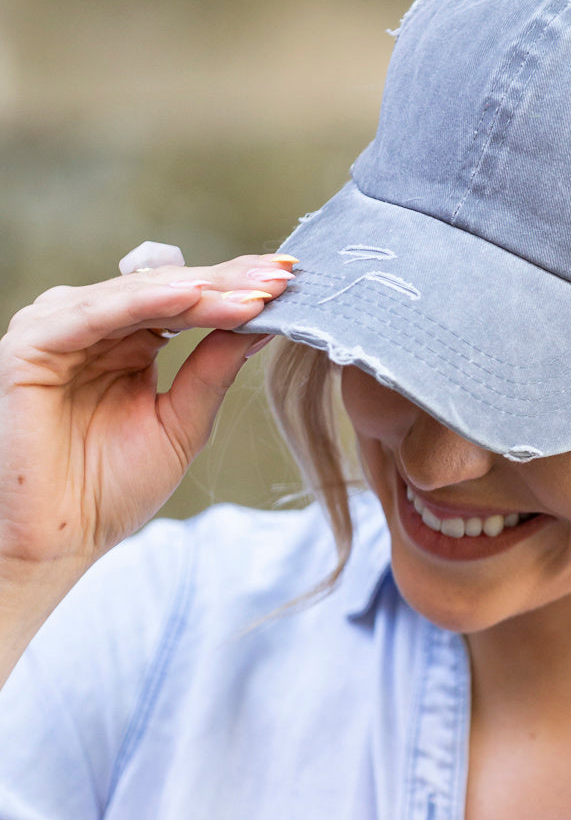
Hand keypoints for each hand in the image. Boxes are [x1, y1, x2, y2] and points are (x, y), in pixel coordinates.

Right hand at [0, 253, 294, 579]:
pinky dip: (148, 300)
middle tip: (283, 276)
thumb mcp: (184, 419)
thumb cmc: (115, 489)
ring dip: (202, 288)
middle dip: (230, 280)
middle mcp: (92, 327)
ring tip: (253, 292)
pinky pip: (98, 313)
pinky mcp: (31, 346)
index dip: (237, 287)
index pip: (188, 298)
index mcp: (127, 340)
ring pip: (141, 292)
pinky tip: (195, 296)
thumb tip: (265, 319)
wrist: (63, 543)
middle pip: (170, 287)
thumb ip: (215, 367)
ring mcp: (59, 331)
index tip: (290, 279)